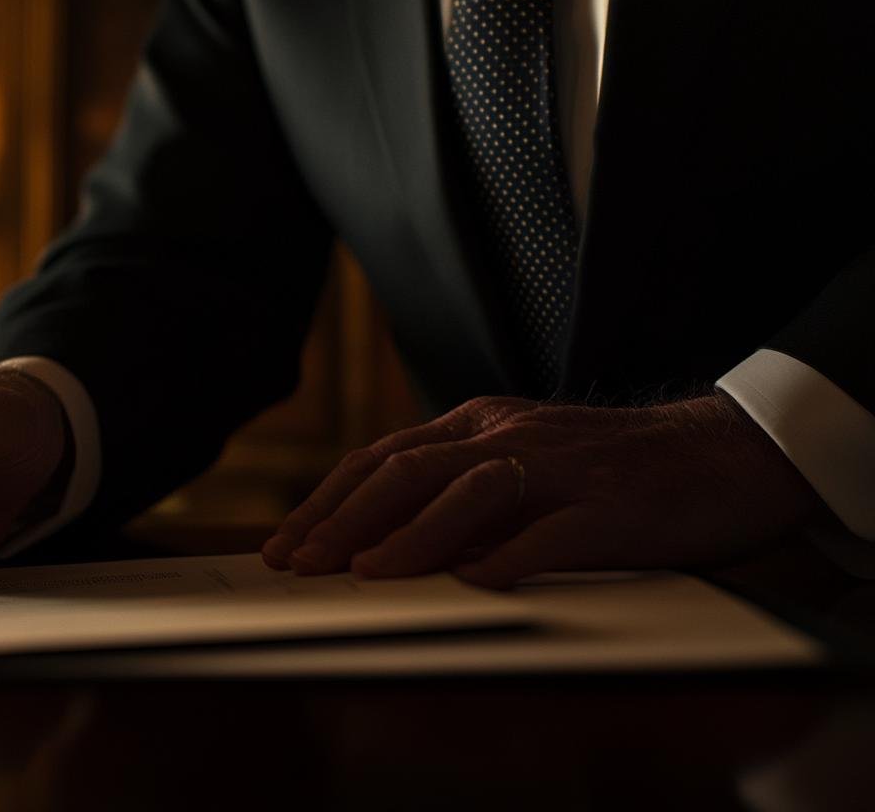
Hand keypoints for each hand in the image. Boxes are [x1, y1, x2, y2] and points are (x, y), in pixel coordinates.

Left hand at [261, 394, 817, 587]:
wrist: (722, 452)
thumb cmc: (607, 468)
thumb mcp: (520, 458)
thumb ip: (457, 487)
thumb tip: (375, 541)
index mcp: (481, 423)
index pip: (384, 458)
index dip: (328, 502)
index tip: (285, 544)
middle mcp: (510, 436)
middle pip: (410, 470)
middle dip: (345, 519)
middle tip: (300, 563)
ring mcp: (561, 468)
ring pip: (472, 493)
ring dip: (413, 536)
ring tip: (366, 574)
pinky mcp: (612, 506)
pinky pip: (554, 533)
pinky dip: (512, 557)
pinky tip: (477, 585)